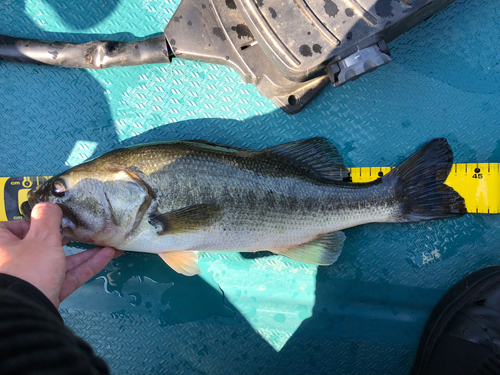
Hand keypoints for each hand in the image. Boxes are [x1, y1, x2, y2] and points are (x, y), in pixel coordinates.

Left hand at [0, 202, 122, 307]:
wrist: (28, 313)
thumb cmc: (28, 269)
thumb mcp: (41, 237)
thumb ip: (48, 217)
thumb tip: (49, 205)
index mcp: (1, 244)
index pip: (16, 226)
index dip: (36, 222)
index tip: (56, 220)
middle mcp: (12, 262)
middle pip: (41, 244)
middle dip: (68, 237)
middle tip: (85, 228)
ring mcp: (30, 280)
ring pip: (59, 261)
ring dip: (84, 252)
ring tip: (106, 242)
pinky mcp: (46, 293)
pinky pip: (67, 276)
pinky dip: (86, 266)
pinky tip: (107, 255)